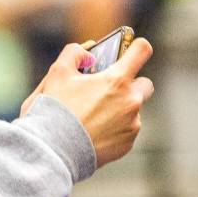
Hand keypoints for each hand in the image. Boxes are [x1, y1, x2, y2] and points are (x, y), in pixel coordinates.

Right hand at [21, 38, 154, 167]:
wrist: (53, 149)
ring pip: (133, 109)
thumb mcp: (56, 73)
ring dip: (119, 108)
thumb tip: (87, 53)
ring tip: (91, 116)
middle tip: (106, 89)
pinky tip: (92, 131)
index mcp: (117, 80)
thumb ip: (74, 54)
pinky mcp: (127, 144)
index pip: (141, 51)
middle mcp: (131, 101)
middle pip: (144, 83)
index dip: (135, 47)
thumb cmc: (54, 110)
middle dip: (129, 83)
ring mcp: (132, 124)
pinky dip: (114, 128)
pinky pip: (126, 130)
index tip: (130, 49)